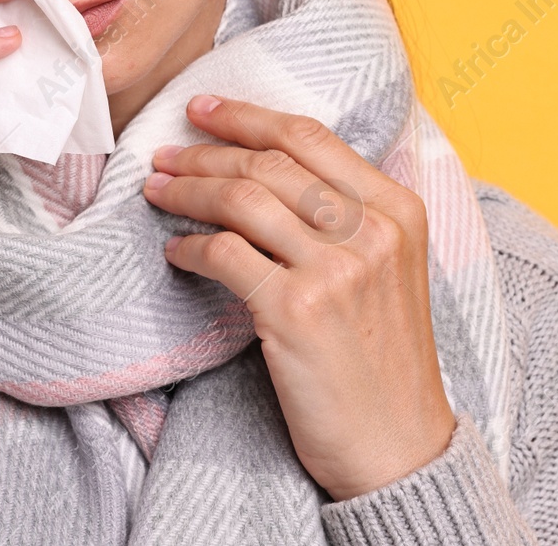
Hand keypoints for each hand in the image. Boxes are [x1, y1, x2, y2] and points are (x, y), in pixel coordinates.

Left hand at [142, 94, 455, 500]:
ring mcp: (335, 270)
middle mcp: (371, 232)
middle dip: (206, 152)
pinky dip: (189, 247)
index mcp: (398, 210)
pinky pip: (223, 255)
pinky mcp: (296, 312)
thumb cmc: (384, 361)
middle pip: (270, 163)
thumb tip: (272, 169)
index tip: (203, 109)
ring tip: (157, 192)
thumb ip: (350, 216)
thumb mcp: (390, 271)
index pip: (311, 137)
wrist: (399, 447)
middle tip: (164, 155)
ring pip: (242, 200)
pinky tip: (176, 253)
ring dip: (187, 190)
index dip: (248, 116)